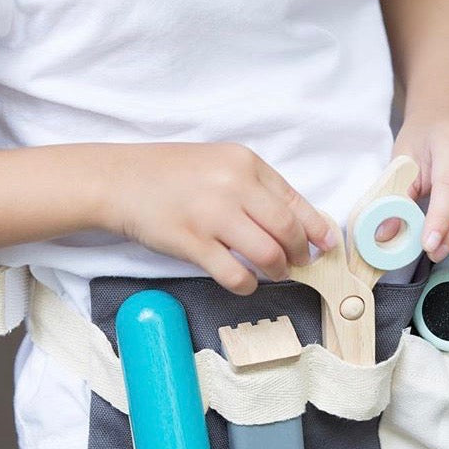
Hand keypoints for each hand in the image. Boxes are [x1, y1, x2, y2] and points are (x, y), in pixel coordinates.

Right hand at [97, 142, 336, 294]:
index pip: (295, 200)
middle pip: (288, 230)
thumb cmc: (173, 173)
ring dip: (277, 270)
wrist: (121, 180)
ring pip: (267, 255)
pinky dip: (247, 285)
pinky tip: (244, 283)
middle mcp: (233, 186)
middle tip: (298, 262)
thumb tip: (294, 222)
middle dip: (300, 253)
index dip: (317, 227)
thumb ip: (256, 187)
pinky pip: (234, 275)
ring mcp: (212, 215)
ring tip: (273, 273)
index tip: (327, 244)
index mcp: (245, 163)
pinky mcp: (192, 243)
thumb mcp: (220, 164)